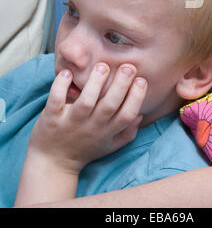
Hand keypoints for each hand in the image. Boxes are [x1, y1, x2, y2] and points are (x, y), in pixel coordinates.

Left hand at [28, 63, 147, 174]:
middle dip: (121, 85)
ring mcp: (71, 122)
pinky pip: (56, 100)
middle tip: (128, 67)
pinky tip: (67, 73)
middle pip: (109, 105)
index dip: (136, 98)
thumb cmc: (85, 150)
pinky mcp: (52, 118)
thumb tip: (140, 114)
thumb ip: (127, 133)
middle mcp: (91, 127)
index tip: (141, 80)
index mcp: (107, 132)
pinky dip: (60, 86)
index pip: (127, 115)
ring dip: (94, 83)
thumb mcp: (109, 146)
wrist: (53, 164)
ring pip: (85, 102)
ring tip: (102, 66)